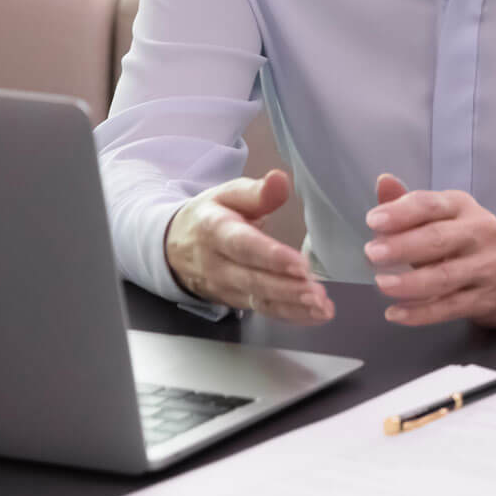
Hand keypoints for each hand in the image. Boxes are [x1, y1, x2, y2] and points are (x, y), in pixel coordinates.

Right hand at [164, 169, 331, 322]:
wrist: (174, 247)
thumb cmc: (209, 216)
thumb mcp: (227, 194)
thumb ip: (256, 192)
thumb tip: (279, 180)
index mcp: (214, 230)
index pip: (243, 246)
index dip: (271, 256)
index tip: (299, 263)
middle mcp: (217, 264)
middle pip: (253, 280)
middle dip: (287, 288)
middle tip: (316, 292)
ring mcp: (225, 287)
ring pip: (260, 300)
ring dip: (293, 306)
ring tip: (321, 307)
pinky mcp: (236, 301)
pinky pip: (264, 310)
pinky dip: (291, 315)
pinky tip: (315, 314)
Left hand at [366, 175, 495, 326]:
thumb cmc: (468, 242)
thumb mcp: (445, 217)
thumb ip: (410, 204)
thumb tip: (384, 182)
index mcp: (463, 207)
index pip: (431, 205)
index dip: (402, 212)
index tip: (374, 221)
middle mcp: (479, 232)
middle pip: (439, 238)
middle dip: (403, 246)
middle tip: (373, 254)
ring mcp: (487, 266)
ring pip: (445, 276)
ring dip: (410, 282)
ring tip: (382, 285)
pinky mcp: (487, 298)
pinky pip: (450, 307)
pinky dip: (421, 313)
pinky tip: (396, 313)